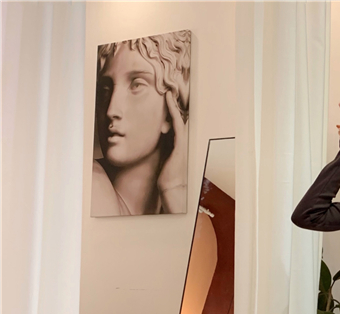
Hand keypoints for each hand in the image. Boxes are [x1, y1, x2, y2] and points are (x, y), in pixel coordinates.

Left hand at [158, 89, 187, 212]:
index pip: (171, 120)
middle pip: (175, 115)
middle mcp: (179, 139)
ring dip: (173, 102)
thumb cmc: (164, 176)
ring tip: (168, 87)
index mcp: (174, 142)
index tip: (161, 94)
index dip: (167, 107)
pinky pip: (177, 122)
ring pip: (177, 116)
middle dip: (172, 101)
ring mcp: (181, 141)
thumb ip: (156, 147)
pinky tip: (168, 99)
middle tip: (167, 85)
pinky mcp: (180, 143)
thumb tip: (144, 139)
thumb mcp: (159, 157)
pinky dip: (173, 109)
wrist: (171, 188)